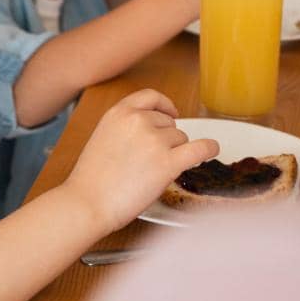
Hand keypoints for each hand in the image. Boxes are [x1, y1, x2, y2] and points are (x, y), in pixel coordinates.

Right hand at [62, 89, 218, 232]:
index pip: (151, 97)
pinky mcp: (168, 162)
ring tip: (154, 173)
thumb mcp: (102, 137)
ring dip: (175, 152)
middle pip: (169, 123)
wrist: (87, 203)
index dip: (165, 105)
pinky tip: (213, 150)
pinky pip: (199, 149)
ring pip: (181, 139)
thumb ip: (125, 128)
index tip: (172, 113)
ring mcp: (154, 140)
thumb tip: (153, 132)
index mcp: (119, 112)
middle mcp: (138, 120)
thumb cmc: (91, 180)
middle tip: (152, 161)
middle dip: (167, 139)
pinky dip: (209, 148)